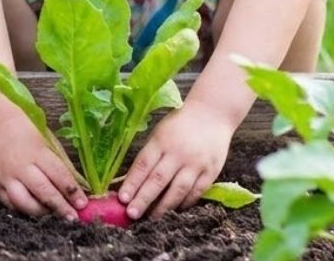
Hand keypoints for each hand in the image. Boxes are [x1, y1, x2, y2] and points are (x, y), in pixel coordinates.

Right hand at [0, 115, 86, 218]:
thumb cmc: (28, 136)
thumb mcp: (47, 143)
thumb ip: (60, 167)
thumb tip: (76, 193)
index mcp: (35, 151)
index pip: (57, 174)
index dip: (71, 191)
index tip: (82, 204)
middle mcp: (19, 165)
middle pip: (42, 191)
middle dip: (60, 207)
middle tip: (73, 218)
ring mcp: (5, 177)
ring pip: (25, 203)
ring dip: (42, 212)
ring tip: (54, 214)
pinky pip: (12, 206)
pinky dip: (26, 210)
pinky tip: (36, 209)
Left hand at [117, 103, 234, 218]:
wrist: (211, 114)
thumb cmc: (179, 124)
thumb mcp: (160, 133)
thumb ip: (150, 154)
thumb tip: (133, 179)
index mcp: (161, 140)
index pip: (143, 164)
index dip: (132, 182)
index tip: (122, 198)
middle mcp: (177, 153)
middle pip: (158, 180)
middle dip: (143, 199)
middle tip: (132, 214)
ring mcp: (195, 163)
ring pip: (177, 190)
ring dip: (164, 207)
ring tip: (152, 219)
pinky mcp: (210, 172)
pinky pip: (196, 192)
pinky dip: (184, 203)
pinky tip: (174, 211)